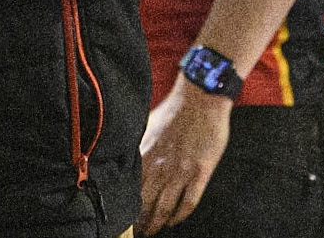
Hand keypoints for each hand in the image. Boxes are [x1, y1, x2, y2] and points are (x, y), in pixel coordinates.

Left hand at [138, 78, 231, 234]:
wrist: (200, 99)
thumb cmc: (175, 110)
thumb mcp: (148, 127)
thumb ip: (140, 147)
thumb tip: (128, 160)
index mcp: (146, 155)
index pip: (132, 190)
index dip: (127, 207)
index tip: (123, 218)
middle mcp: (161, 167)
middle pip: (146, 203)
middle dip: (140, 222)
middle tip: (137, 233)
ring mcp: (181, 172)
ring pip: (165, 207)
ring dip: (157, 223)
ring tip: (153, 231)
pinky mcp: (200, 173)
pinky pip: (189, 202)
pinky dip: (180, 215)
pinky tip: (175, 220)